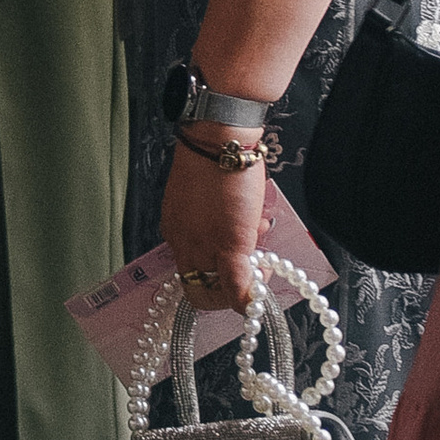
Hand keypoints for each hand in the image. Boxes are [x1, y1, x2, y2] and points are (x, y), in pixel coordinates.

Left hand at [159, 133, 266, 308]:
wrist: (218, 143)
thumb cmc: (213, 160)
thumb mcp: (202, 198)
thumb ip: (211, 221)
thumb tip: (237, 232)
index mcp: (175, 230)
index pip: (190, 272)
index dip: (215, 275)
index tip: (233, 262)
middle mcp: (183, 244)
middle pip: (199, 289)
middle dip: (229, 287)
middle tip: (251, 265)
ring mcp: (204, 249)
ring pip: (217, 293)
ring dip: (244, 283)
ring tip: (260, 244)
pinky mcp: (228, 247)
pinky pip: (238, 288)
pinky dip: (250, 297)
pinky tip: (263, 284)